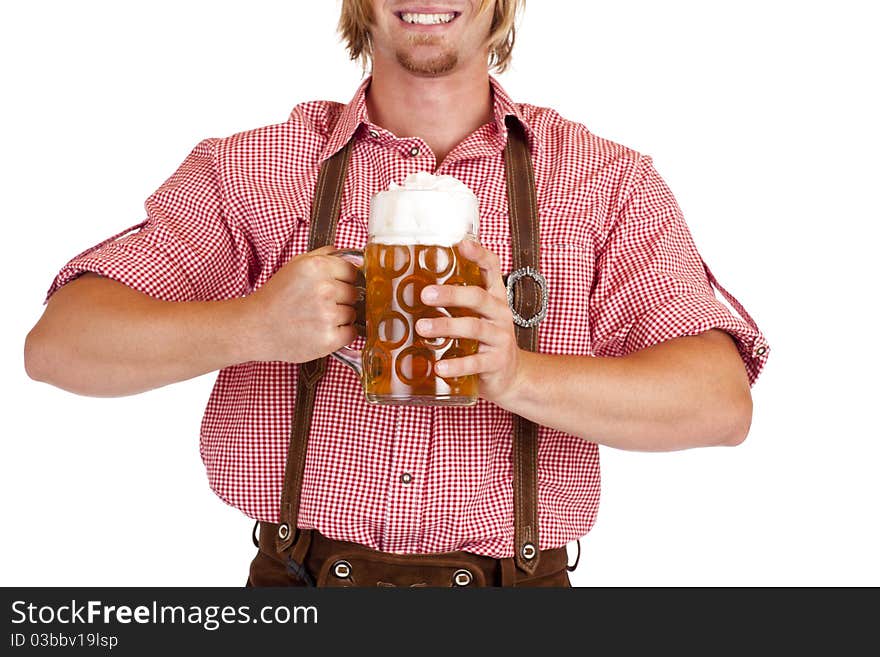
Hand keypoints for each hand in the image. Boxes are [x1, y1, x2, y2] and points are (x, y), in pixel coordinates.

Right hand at [243, 245, 359, 362]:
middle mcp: (324, 289)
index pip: (352, 271)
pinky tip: (322, 330)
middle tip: (319, 304)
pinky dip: (341, 334)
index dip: (344, 280)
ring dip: (340, 317)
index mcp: (317, 267)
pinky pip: (351, 333)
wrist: (256, 327)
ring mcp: (327, 315)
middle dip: (341, 299)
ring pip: (353, 313)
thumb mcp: (295, 265)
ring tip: (317, 318)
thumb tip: (353, 255)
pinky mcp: (328, 338)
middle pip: (354, 293)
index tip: (333, 287)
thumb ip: (324, 256)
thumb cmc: (276, 297)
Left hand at [415, 238, 524, 405]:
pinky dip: (456, 365)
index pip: (492, 268)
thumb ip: (456, 301)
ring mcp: (500, 338)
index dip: (479, 254)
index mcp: (494, 297)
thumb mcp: (477, 315)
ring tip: (422, 328)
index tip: (462, 244)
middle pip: (478, 297)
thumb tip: (413, 287)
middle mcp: (500, 313)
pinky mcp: (496, 362)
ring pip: (474, 327)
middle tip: (425, 295)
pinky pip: (475, 362)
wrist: (510, 375)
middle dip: (451, 294)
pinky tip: (439, 367)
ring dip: (447, 326)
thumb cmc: (485, 340)